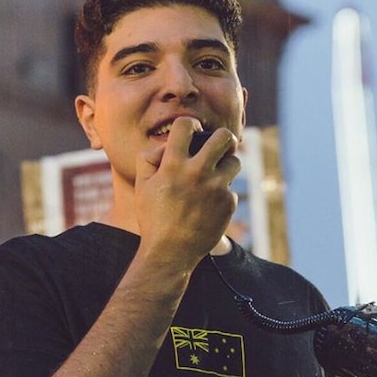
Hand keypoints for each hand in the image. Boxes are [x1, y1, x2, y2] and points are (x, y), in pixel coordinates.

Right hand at [135, 117, 240, 263]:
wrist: (170, 252)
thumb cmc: (153, 218)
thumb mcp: (141, 186)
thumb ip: (149, 159)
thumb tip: (167, 145)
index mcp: (173, 165)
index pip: (186, 125)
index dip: (190, 124)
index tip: (192, 131)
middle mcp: (197, 172)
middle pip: (224, 137)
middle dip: (223, 137)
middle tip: (219, 145)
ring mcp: (216, 188)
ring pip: (235, 161)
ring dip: (226, 165)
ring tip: (215, 176)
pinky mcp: (228, 203)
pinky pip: (231, 189)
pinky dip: (222, 194)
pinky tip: (209, 205)